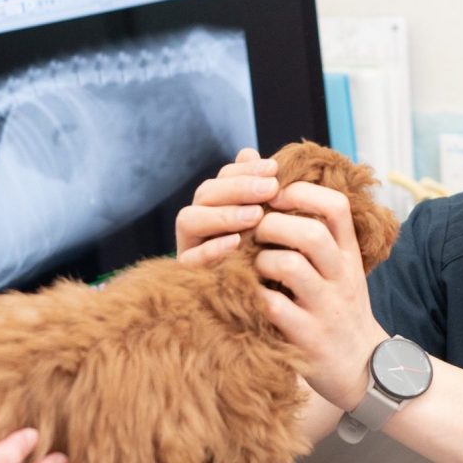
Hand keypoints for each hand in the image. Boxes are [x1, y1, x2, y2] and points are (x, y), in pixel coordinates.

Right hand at [175, 148, 279, 265]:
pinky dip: (211, 249)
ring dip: (224, 214)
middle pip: (206, 193)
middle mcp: (198, 224)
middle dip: (239, 188)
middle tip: (271, 188)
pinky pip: (190, 259)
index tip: (275, 169)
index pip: (223, 178)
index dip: (246, 170)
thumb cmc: (268, 261)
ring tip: (256, 215)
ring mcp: (188, 247)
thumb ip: (262, 192)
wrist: (262, 311)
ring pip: (189, 219)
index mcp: (216, 206)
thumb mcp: (270, 225)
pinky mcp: (188, 276)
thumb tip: (251, 151)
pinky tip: (236, 243)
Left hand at [253, 181, 387, 409]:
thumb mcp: (343, 270)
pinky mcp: (308, 337)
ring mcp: (326, 307)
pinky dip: (253, 296)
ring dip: (261, 260)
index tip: (274, 197)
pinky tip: (248, 297)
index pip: (337, 206)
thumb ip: (322, 236)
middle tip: (255, 234)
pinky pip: (273, 307)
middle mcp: (342, 277)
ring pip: (290, 265)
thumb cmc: (340, 311)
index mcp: (349, 255)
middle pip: (311, 233)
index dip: (301, 192)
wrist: (363, 368)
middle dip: (272, 225)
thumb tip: (281, 195)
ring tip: (253, 268)